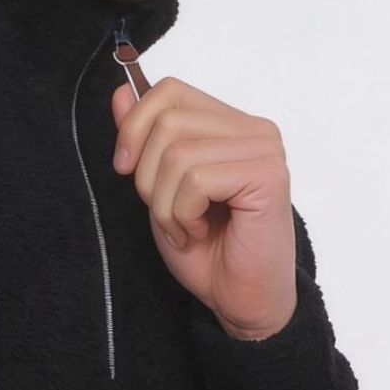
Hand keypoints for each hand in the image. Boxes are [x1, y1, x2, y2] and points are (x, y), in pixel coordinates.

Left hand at [111, 76, 296, 339]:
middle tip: (167, 214)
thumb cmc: (207, 249)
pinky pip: (197, 179)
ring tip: (184, 228)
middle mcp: (253, 129)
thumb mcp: (159, 188)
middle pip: (168, 120)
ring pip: (178, 152)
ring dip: (165, 204)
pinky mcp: (267, 176)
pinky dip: (182, 215)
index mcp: (230, 125)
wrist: (240, 299)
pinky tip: (199, 233)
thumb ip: (145, 139)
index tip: (125, 168)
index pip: (169, 90)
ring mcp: (264, 150)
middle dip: (147, 176)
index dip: (134, 127)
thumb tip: (122, 92)